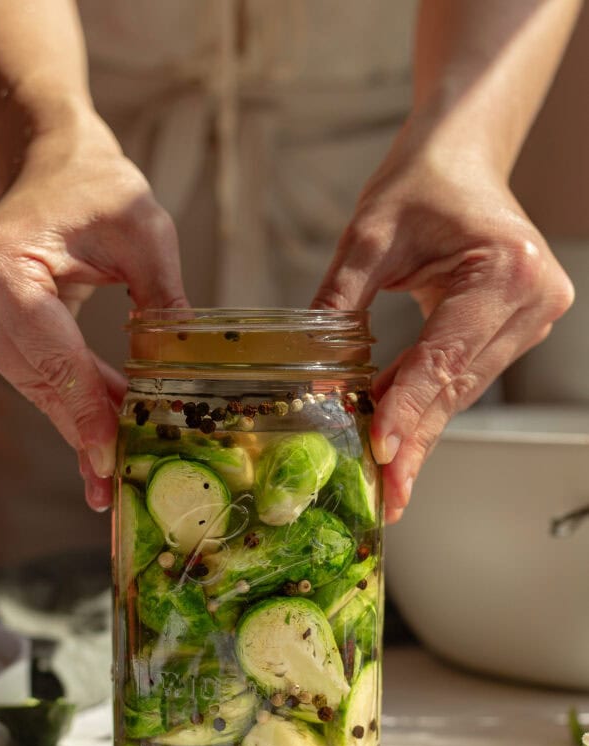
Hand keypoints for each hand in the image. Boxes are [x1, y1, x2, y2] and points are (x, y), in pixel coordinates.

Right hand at [0, 116, 187, 509]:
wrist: (51, 164)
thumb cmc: (97, 188)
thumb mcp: (146, 235)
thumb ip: (164, 302)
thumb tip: (189, 370)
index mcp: (2, 266)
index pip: (52, 358)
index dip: (85, 413)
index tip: (109, 459)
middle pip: (41, 381)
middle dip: (86, 428)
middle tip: (115, 480)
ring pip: (36, 385)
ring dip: (81, 418)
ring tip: (118, 458)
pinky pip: (32, 373)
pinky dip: (70, 395)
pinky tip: (102, 424)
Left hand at [312, 140, 573, 522]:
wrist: (460, 156)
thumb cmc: (420, 183)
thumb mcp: (369, 236)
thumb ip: (341, 304)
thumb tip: (311, 375)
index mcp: (504, 270)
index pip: (445, 356)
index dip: (409, 408)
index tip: (381, 451)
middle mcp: (531, 300)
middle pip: (458, 385)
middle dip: (415, 438)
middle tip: (385, 492)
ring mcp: (531, 317)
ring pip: (462, 389)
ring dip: (420, 428)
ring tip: (386, 475)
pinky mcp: (517, 327)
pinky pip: (465, 375)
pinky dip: (428, 402)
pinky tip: (400, 432)